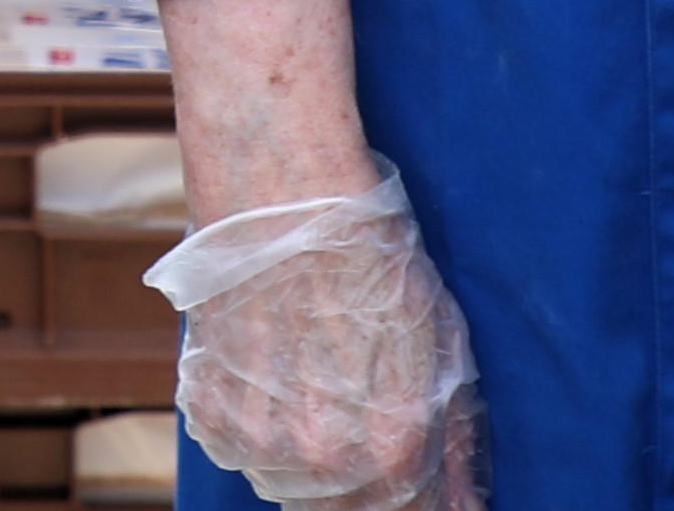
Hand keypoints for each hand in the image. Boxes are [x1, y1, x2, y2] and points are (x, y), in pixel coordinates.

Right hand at [148, 170, 485, 510]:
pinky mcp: (212, 413)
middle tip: (375, 432)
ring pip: (294, 490)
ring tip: (322, 386)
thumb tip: (461, 495)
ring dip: (315, 462)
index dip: (437, 508)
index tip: (440, 496)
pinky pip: (246, 449)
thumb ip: (453, 433)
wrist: (283, 194)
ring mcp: (261, 442)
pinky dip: (264, 427)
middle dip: (375, 493)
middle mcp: (325, 460)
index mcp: (394, 448)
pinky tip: (279, 369)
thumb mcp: (445, 343)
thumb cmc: (370, 253)